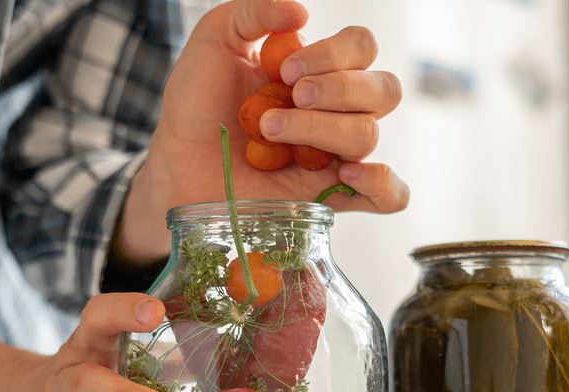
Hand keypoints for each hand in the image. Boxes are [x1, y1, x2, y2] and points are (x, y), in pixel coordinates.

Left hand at [116, 0, 407, 263]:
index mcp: (317, 72)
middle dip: (338, 89)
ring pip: (368, 136)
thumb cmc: (196, 105)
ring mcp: (335, 154)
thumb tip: (301, 12)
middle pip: (382, 90)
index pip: (361, 48)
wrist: (179, 162)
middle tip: (292, 96)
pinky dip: (383, 183)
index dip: (334, 53)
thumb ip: (253, 12)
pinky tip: (349, 172)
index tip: (286, 69)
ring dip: (322, 128)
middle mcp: (335, 111)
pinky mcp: (329, 196)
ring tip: (272, 130)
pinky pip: (389, 196)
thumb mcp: (214, 41)